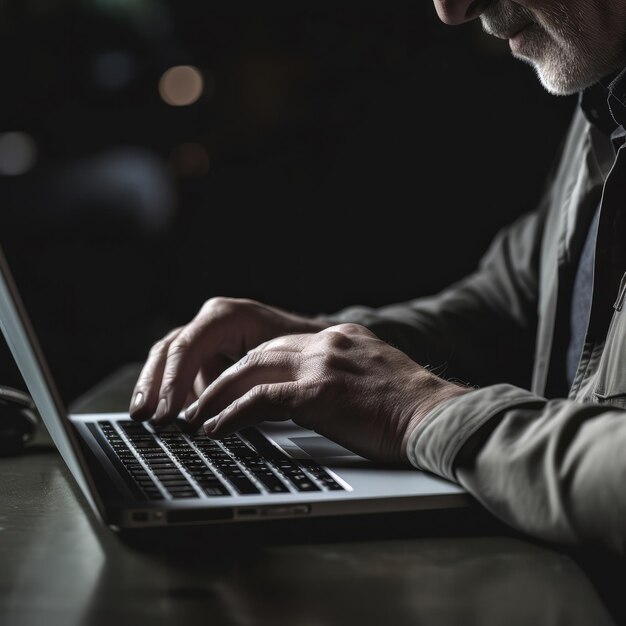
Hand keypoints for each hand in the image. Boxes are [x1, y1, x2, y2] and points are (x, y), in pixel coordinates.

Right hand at [129, 297, 330, 423]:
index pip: (187, 347)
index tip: (166, 414)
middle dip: (153, 385)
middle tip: (143, 417)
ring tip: (145, 417)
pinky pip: (183, 370)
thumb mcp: (277, 361)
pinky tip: (169, 414)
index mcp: (227, 316)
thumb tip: (215, 413)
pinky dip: (174, 392)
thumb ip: (245, 381)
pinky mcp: (208, 351)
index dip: (172, 382)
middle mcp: (211, 320)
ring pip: (169, 358)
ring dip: (155, 388)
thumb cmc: (302, 348)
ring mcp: (207, 334)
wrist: (316, 340)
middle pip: (169, 350)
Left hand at [183, 323, 470, 463]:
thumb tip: (322, 393)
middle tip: (199, 399)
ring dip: (217, 395)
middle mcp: (328, 343)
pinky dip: (233, 414)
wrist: (438, 416)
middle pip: (260, 353)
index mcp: (341, 338)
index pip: (283, 345)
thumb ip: (345, 373)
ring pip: (253, 370)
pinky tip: (216, 429)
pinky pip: (262, 400)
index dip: (252, 366)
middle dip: (224, 376)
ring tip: (195, 417)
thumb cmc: (413, 408)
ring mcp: (323, 364)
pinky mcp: (320, 392)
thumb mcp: (376, 375)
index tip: (231, 383)